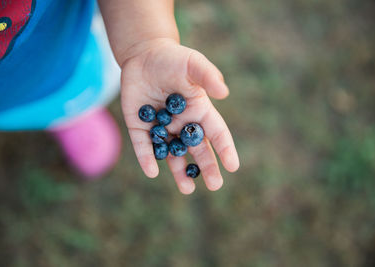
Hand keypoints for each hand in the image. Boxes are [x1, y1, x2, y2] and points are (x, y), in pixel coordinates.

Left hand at [120, 38, 238, 193]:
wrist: (143, 56)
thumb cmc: (173, 59)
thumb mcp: (192, 64)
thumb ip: (208, 76)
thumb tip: (224, 93)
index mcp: (199, 111)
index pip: (216, 132)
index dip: (225, 149)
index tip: (233, 166)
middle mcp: (182, 124)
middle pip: (197, 149)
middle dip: (207, 167)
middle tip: (215, 185)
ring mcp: (161, 127)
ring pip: (172, 154)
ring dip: (179, 171)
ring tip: (187, 189)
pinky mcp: (140, 127)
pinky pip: (145, 146)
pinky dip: (148, 158)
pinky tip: (152, 171)